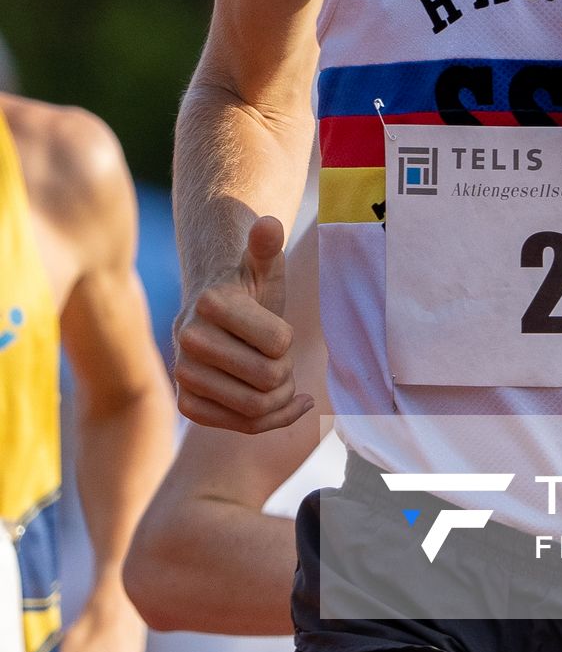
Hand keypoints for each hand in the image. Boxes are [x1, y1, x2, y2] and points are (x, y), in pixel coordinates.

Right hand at [173, 217, 310, 433]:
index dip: (289, 340)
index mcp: (210, 303)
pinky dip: (271, 420)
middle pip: (269, 380)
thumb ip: (266, 245)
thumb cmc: (248, 290)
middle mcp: (188, 339)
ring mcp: (183, 375)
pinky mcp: (187, 405)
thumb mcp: (262, 265)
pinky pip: (241, 427)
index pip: (280, 343)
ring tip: (277, 376)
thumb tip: (268, 224)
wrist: (216, 317)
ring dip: (281, 398)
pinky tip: (282, 402)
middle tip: (278, 357)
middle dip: (287, 371)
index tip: (276, 330)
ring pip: (257, 409)